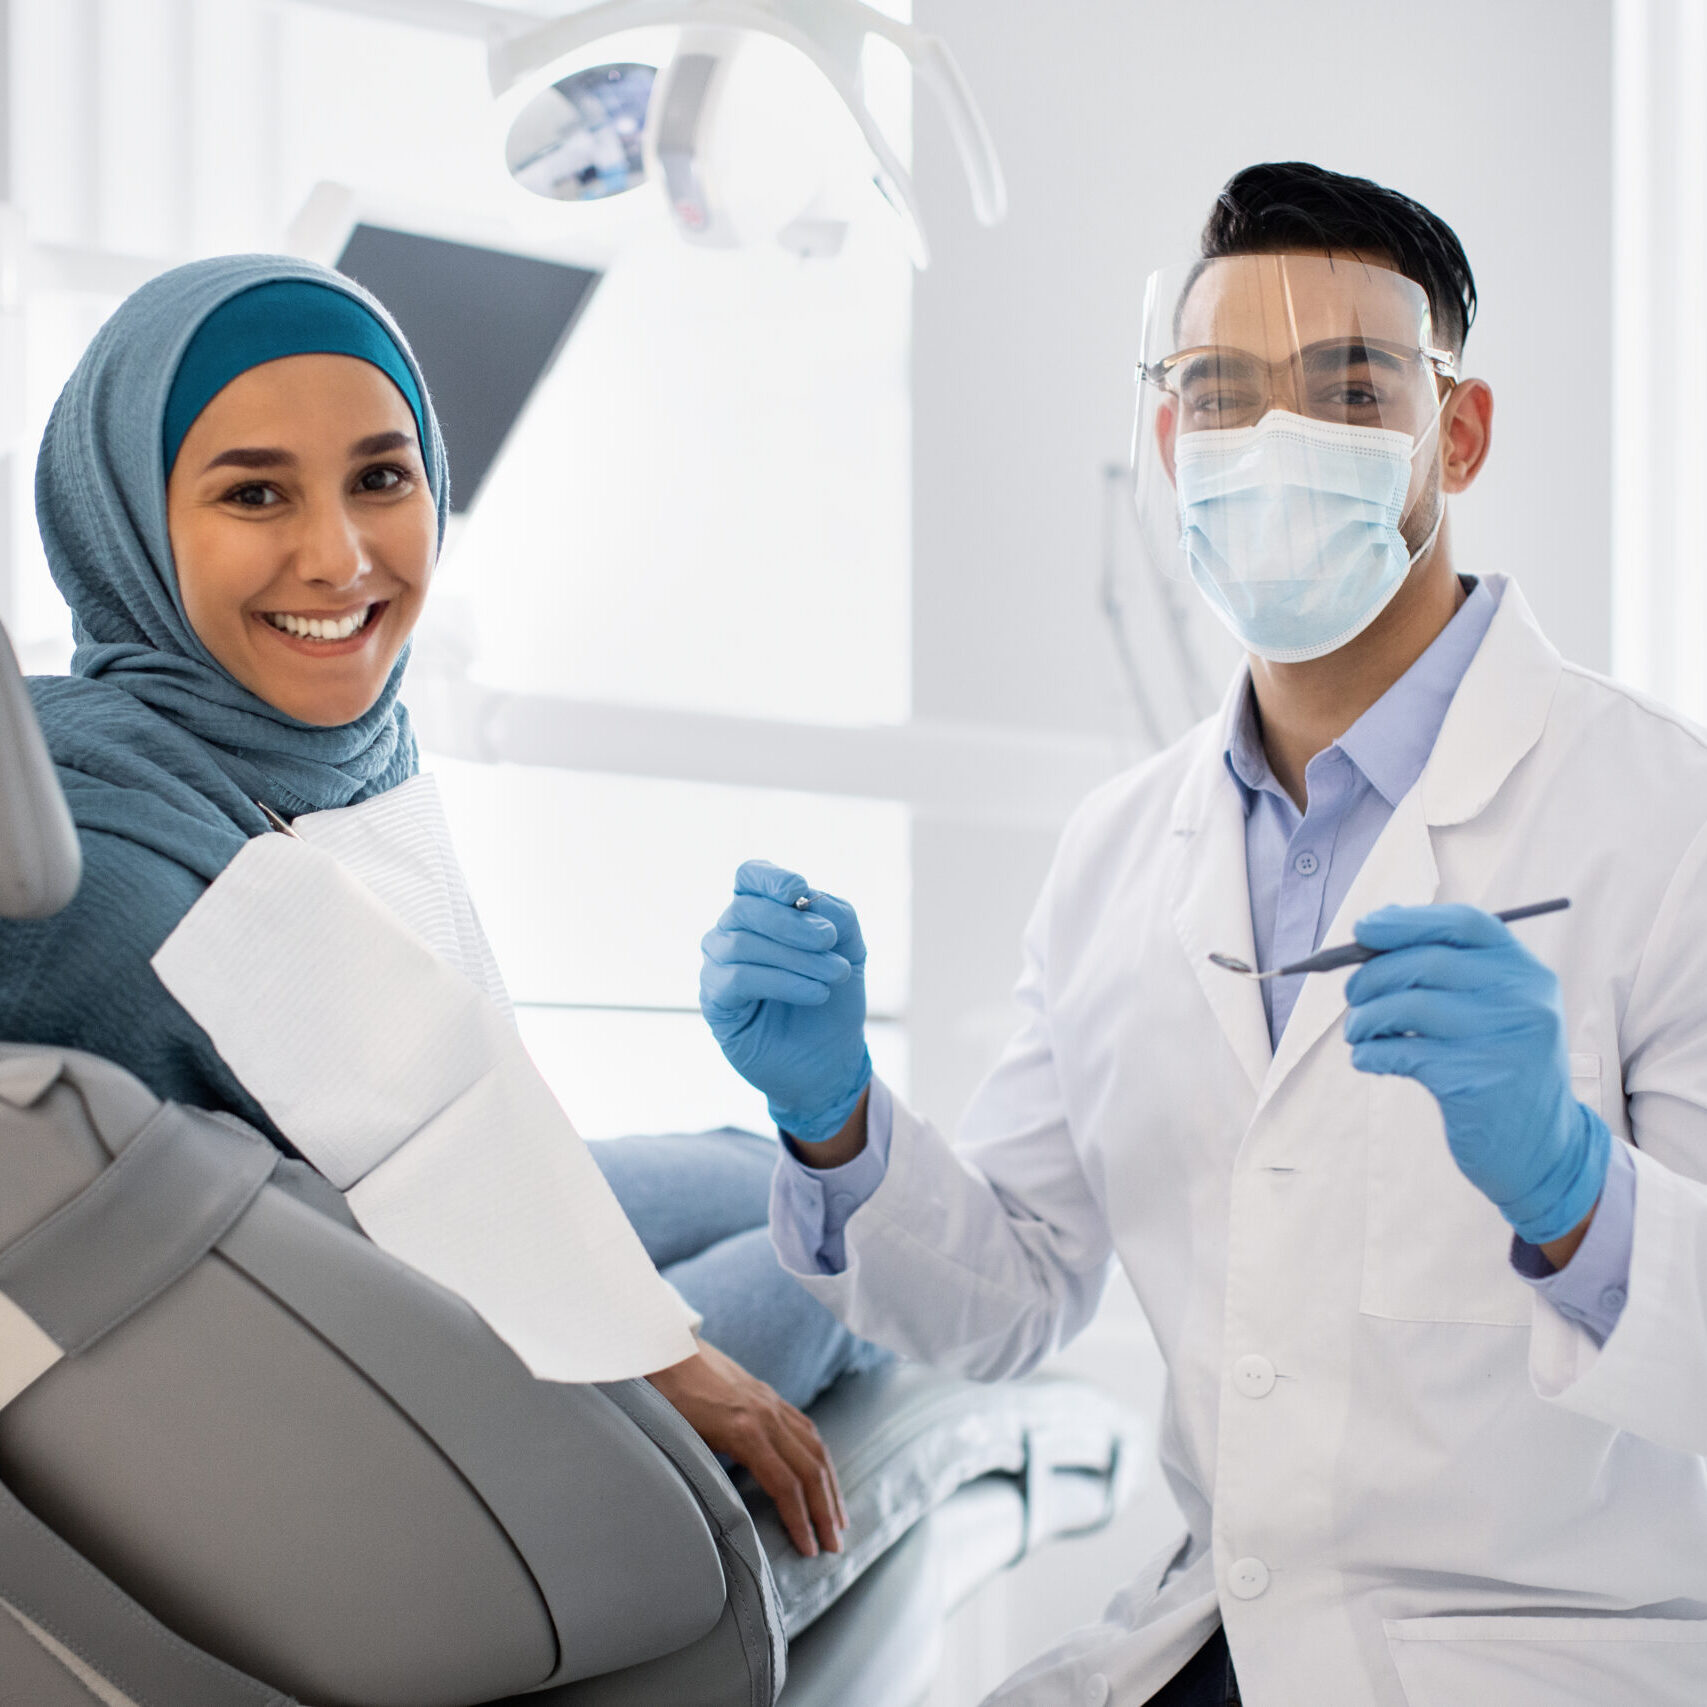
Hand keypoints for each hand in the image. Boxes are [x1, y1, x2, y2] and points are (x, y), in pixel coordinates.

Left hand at [649, 1340, 847, 1556]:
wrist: (669, 1351)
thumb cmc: (667, 1400)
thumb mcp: (684, 1442)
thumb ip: (709, 1472)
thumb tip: (724, 1510)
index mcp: (745, 1430)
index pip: (786, 1484)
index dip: (801, 1520)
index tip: (809, 1550)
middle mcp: (767, 1416)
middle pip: (810, 1468)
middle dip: (825, 1510)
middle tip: (835, 1545)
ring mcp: (771, 1403)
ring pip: (815, 1447)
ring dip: (830, 1485)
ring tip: (839, 1516)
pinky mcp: (770, 1396)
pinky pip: (806, 1428)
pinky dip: (820, 1456)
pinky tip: (823, 1474)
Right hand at [700, 860, 871, 1143]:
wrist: (830, 1059)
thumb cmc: (834, 999)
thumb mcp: (850, 949)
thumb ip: (837, 916)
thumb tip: (810, 900)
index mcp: (762, 912)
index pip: (750, 876)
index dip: (770, 878)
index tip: (799, 891)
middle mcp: (732, 933)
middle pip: (745, 908)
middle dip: (792, 923)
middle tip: (830, 940)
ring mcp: (718, 966)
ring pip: (742, 943)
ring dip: (796, 957)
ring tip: (835, 974)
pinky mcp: (715, 1001)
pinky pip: (738, 979)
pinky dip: (783, 981)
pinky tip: (816, 993)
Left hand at [1343, 903, 1610, 1246]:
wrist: (1542, 1148)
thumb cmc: (1499, 1067)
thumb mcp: (1494, 1011)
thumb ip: (1448, 968)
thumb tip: (1376, 926)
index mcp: (1527, 972)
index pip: (1465, 923)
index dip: (1407, 921)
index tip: (1364, 928)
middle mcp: (1523, 1000)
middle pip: (1427, 960)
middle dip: (1373, 974)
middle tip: (1352, 995)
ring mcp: (1504, 1040)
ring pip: (1408, 1006)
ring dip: (1365, 1018)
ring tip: (1358, 1033)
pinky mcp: (1477, 1081)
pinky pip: (1402, 1053)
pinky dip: (1371, 1053)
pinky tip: (1367, 1060)